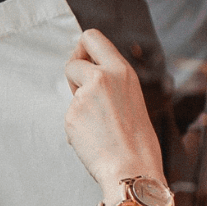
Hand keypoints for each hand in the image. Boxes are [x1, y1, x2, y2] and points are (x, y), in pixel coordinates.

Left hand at [64, 28, 163, 188]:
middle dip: (74, 72)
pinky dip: (77, 125)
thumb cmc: (136, 140)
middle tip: (85, 92)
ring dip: (79, 105)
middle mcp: (102, 77)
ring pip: (71, 92)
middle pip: (73, 59)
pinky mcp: (72, 114)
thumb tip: (87, 75)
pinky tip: (93, 138)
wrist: (133, 168)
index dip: (82, 48)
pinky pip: (69, 115)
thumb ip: (110, 83)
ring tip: (100, 124)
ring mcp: (85, 95)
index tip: (84, 62)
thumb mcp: (130, 98)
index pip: (92, 37)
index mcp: (121, 71)